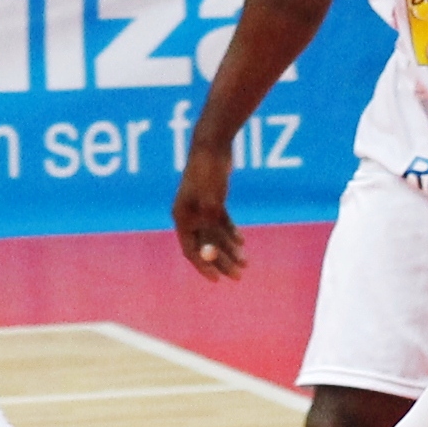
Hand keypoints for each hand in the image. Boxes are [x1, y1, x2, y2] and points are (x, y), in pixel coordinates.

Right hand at [172, 158, 243, 280]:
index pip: (191, 250)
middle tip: (239, 275)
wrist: (212, 146)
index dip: (204, 266)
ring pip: (214, 234)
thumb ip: (208, 230)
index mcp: (182, 217)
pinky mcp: (212, 198)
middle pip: (205, 245)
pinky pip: (220, 221)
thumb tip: (208, 255)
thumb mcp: (210, 206)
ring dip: (229, 249)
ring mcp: (200, 207)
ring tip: (245, 262)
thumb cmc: (208, 174)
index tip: (218, 280)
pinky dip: (230, 232)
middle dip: (221, 261)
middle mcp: (188, 214)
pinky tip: (241, 242)